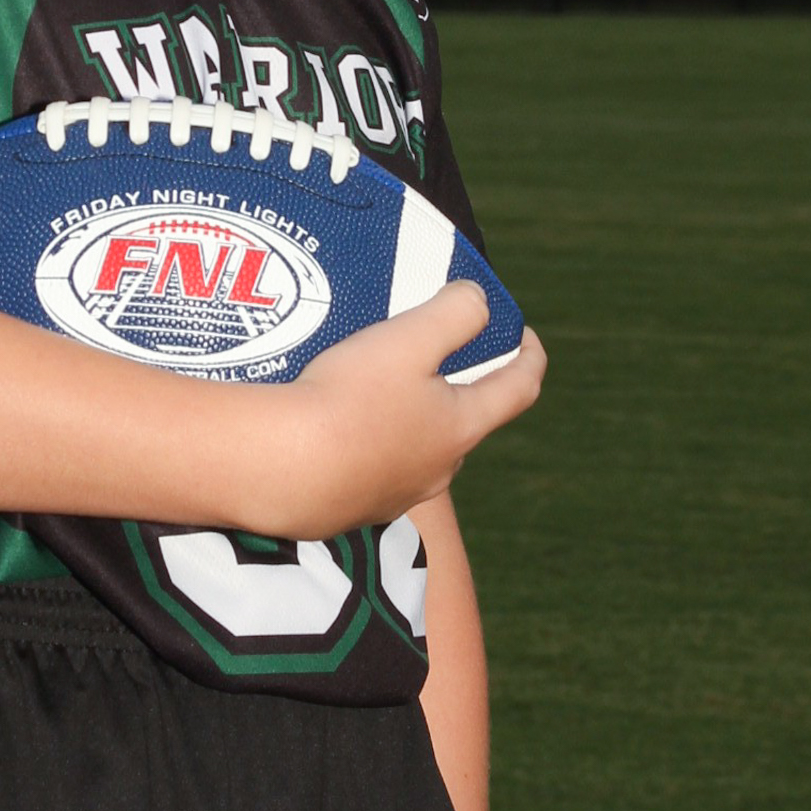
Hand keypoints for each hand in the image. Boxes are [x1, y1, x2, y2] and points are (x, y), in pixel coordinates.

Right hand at [248, 286, 545, 540]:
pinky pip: (374, 467)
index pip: (518, 389)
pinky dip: (368, 442)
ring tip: (373, 385)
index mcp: (461, 427)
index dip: (529, 356)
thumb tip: (479, 302)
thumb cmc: (349, 399)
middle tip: (428, 353)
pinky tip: (335, 425)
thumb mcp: (408, 339)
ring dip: (409, 416)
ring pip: (418, 446)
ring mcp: (398, 493)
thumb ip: (456, 313)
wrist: (280, 470)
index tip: (523, 334)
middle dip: (456, 386)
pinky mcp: (356, 507)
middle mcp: (439, 468)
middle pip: (464, 420)